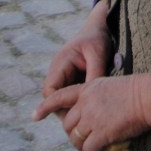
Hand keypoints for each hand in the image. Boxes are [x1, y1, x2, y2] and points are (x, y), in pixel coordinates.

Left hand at [33, 70, 150, 150]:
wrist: (147, 96)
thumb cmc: (137, 90)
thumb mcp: (110, 86)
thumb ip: (96, 98)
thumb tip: (92, 115)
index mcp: (87, 88)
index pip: (59, 96)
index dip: (45, 107)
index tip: (35, 115)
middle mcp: (85, 103)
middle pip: (67, 123)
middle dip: (71, 134)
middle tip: (81, 141)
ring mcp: (92, 118)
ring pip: (76, 138)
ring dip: (80, 147)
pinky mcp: (101, 133)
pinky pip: (88, 150)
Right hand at [35, 0, 111, 121]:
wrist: (100, 26)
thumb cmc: (98, 38)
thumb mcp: (98, 54)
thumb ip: (94, 75)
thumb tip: (90, 98)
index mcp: (61, 62)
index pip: (50, 90)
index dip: (55, 105)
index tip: (71, 116)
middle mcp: (59, 69)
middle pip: (54, 97)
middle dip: (63, 110)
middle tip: (79, 125)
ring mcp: (64, 73)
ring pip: (62, 97)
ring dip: (70, 107)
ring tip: (85, 120)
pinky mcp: (72, 76)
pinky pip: (70, 93)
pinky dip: (77, 102)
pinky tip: (90, 110)